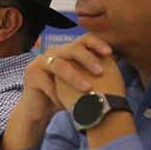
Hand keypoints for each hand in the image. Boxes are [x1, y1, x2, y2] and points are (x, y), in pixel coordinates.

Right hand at [1, 34, 113, 149]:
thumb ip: (94, 71)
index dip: (97, 43)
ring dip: (74, 77)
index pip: (83, 40)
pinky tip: (65, 103)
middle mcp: (54, 52)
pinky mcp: (31, 74)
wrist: (39, 108)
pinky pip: (46, 83)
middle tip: (100, 71)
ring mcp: (41, 62)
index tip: (110, 53)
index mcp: (68, 51)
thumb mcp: (81, 81)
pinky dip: (57, 94)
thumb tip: (119, 61)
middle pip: (72, 49)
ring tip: (87, 88)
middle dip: (88, 59)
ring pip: (59, 66)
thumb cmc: (63, 94)